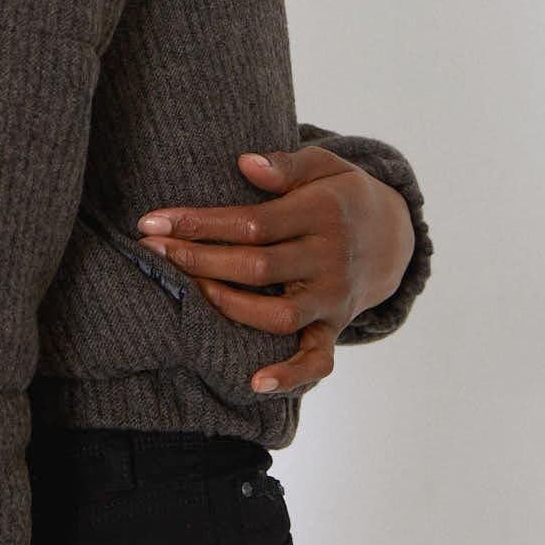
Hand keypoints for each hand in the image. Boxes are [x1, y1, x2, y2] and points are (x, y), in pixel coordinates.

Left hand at [134, 146, 415, 396]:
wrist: (394, 235)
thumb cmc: (341, 194)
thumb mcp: (325, 165)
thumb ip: (287, 165)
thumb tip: (245, 163)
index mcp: (322, 214)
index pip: (252, 222)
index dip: (200, 223)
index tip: (154, 221)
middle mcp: (329, 259)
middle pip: (256, 267)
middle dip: (197, 259)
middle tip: (150, 251)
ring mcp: (333, 298)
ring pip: (278, 313)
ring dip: (228, 305)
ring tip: (186, 289)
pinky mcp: (335, 326)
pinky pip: (317, 359)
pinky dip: (291, 374)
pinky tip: (255, 381)